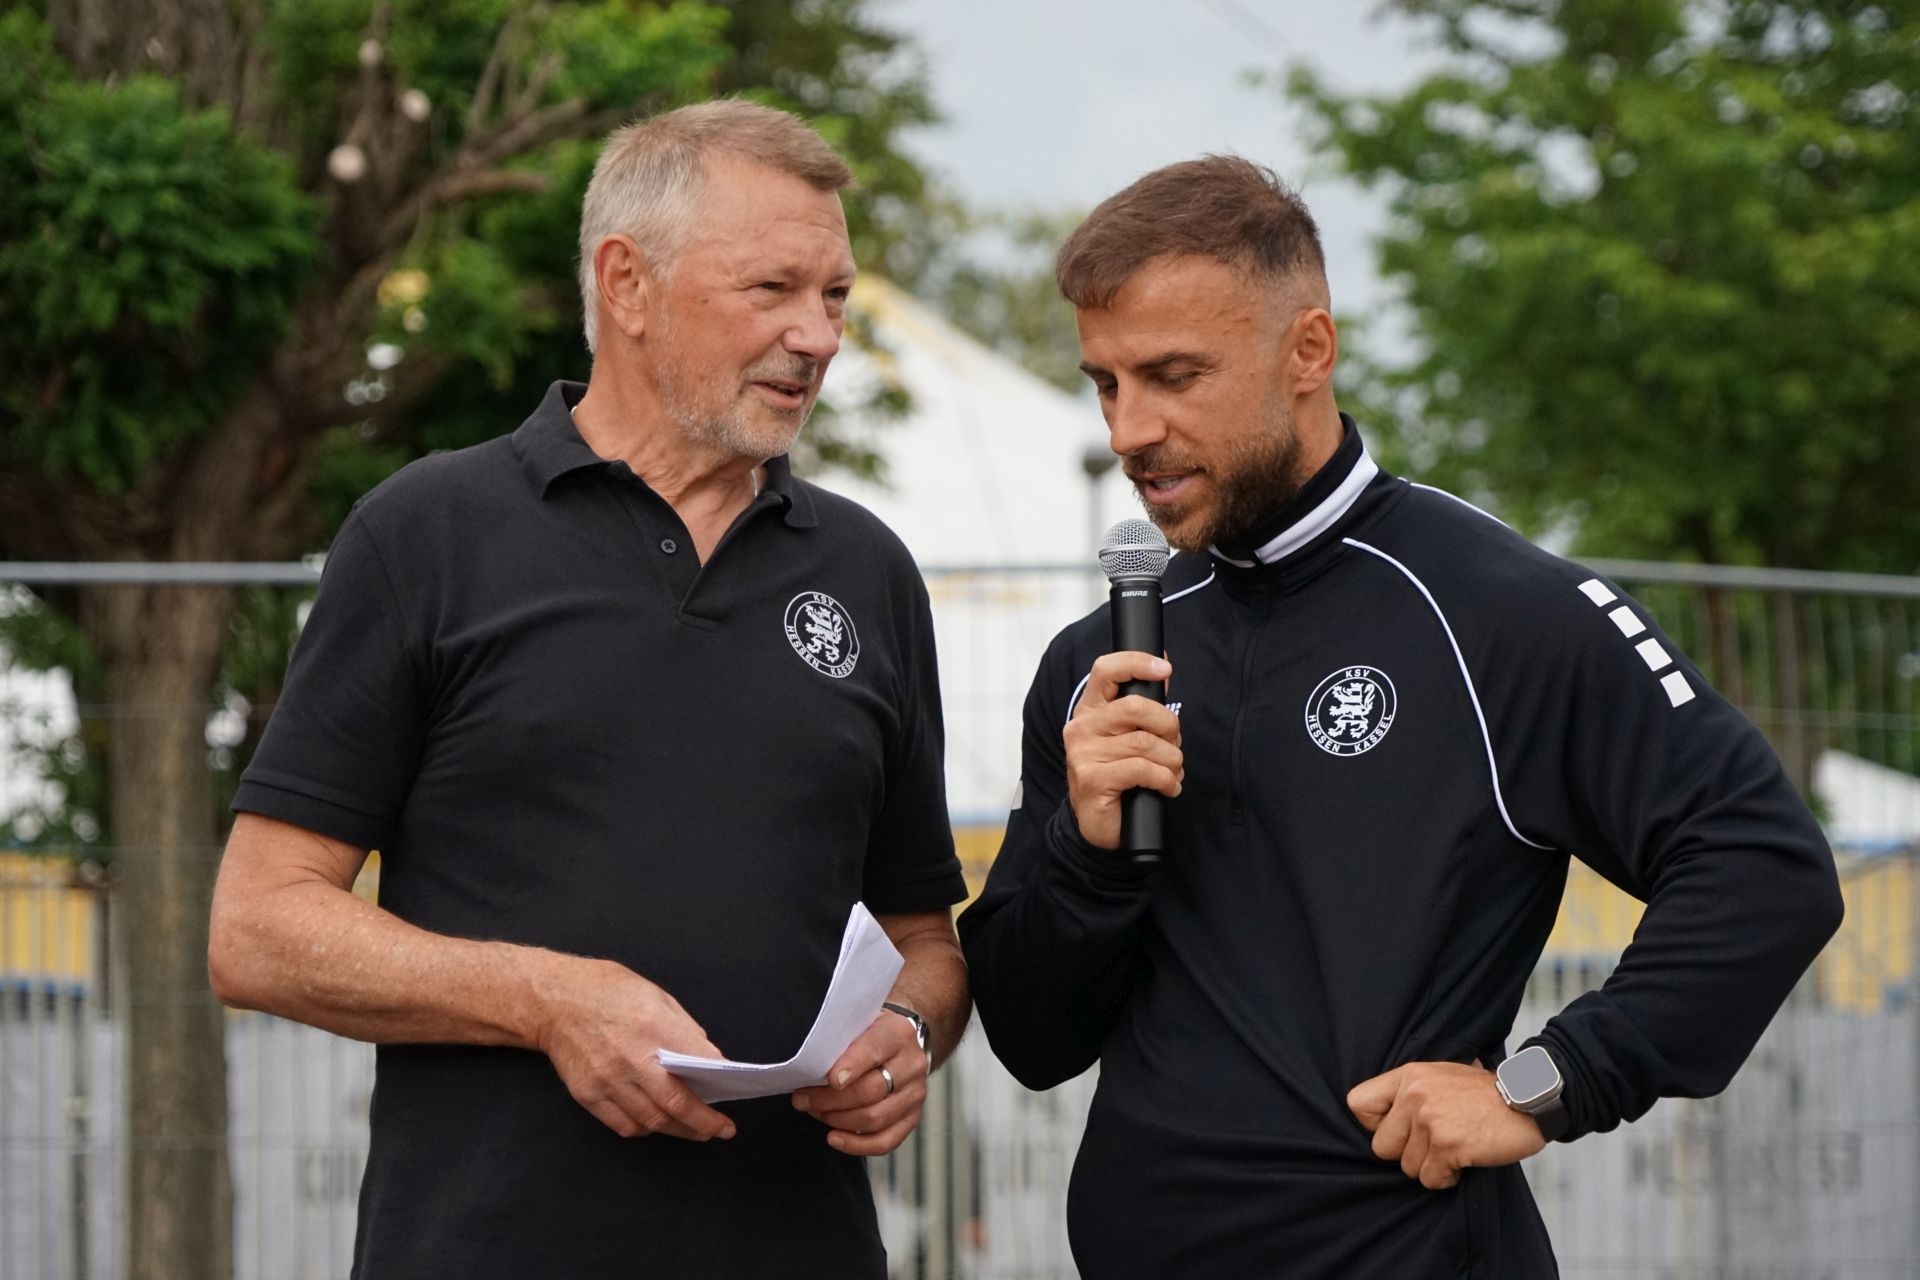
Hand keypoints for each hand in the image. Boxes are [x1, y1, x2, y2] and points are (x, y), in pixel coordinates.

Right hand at [534, 956, 737, 1141]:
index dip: (719, 1086)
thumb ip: (684, 1029)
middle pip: (675, 1104)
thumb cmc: (608, 991)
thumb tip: (708, 1059)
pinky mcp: (588, 1094)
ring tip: (694, 1131)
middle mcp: (631, 1058)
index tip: (730, 1098)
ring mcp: (607, 1080)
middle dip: (703, 1123)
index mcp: (653, 1026)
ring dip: (677, 1130)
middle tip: (720, 1130)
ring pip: (651, 1121)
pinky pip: (622, 1124)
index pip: (698, 1065)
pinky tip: (655, 1125)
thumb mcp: (656, 996)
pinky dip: (644, 1129)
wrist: (553, 1000)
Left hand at [791, 1008, 928, 1155]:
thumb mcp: (857, 1023)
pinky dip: (857, 1145)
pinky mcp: (912, 1118)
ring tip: (816, 1112)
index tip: (830, 1079)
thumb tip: (809, 1065)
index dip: (852, 1066)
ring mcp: (915, 1094)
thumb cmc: (869, 1033)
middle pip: (871, 1090)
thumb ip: (840, 1040)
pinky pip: (886, 1141)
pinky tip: (834, 1138)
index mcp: (898, 1033)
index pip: (875, 1049)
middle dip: (830, 1099)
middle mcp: (912, 1064)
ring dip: (838, 1120)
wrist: (899, 1043)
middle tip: (803, 1099)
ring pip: (876, 1118)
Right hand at [1063, 651, 1182, 848]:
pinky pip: (1142, 770)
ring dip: (1171, 759)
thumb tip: (1163, 668)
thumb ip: (1144, 706)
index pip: (1105, 670)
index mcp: (1090, 710)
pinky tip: (1169, 787)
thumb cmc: (1119, 776)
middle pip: (1135, 707)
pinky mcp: (1092, 780)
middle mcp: (1081, 727)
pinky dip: (1165, 779)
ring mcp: (1083, 754)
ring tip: (1173, 771)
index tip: (1165, 669)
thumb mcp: (1128, 736)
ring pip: (1144, 743)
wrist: (1098, 823)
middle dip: (1168, 725)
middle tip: (1175, 743)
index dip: (1137, 663)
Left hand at [1346, 1061, 1545, 1188]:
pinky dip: (1449, 1177)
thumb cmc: (1485, 1093)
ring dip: (1432, 1167)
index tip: (1399, 1130)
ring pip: (1408, 1168)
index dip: (1375, 1126)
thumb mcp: (1440, 1076)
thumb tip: (1383, 1122)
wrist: (1529, 1098)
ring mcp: (1430, 1121)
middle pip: (1382, 1148)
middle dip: (1408, 1154)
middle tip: (1436, 1144)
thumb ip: (1410, 1093)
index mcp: (1408, 1076)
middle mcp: (1414, 1096)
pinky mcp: (1448, 1145)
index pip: (1358, 1104)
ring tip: (1456, 1148)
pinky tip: (1466, 1158)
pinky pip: (1431, 1179)